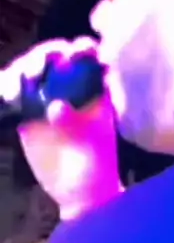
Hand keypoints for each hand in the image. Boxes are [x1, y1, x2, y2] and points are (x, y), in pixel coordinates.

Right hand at [4, 38, 121, 219]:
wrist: (78, 193)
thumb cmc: (96, 168)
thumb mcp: (90, 145)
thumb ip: (73, 123)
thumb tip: (55, 107)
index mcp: (95, 89)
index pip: (88, 58)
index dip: (80, 48)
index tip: (72, 52)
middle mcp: (71, 87)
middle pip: (54, 58)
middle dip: (42, 57)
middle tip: (32, 74)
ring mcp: (48, 98)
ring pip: (32, 72)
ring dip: (22, 70)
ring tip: (16, 84)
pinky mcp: (28, 112)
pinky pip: (15, 93)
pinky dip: (7, 87)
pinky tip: (5, 91)